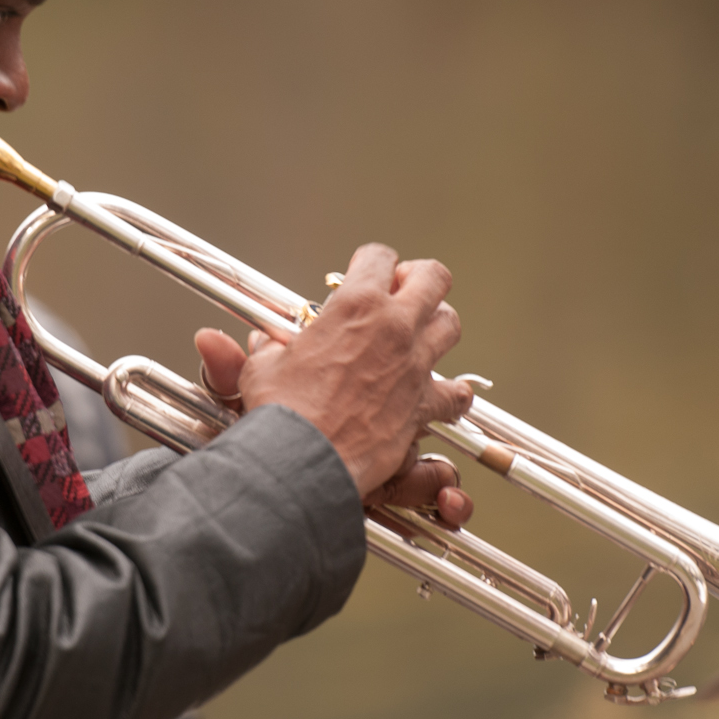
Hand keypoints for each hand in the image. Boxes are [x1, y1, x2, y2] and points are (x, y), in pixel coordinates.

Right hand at [195, 244, 473, 525]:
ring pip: (450, 325)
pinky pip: (456, 394)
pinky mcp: (423, 405)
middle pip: (432, 278)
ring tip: (420, 335)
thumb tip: (262, 343)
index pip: (378, 257)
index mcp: (356, 306)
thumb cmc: (282, 412)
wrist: (303, 461)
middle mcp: (394, 328)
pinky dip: (452, 393)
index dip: (371, 262)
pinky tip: (440, 394)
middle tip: (401, 292)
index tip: (363, 274)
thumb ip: (268, 348)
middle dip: (419, 279)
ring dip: (437, 325)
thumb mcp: (263, 367)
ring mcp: (415, 366)